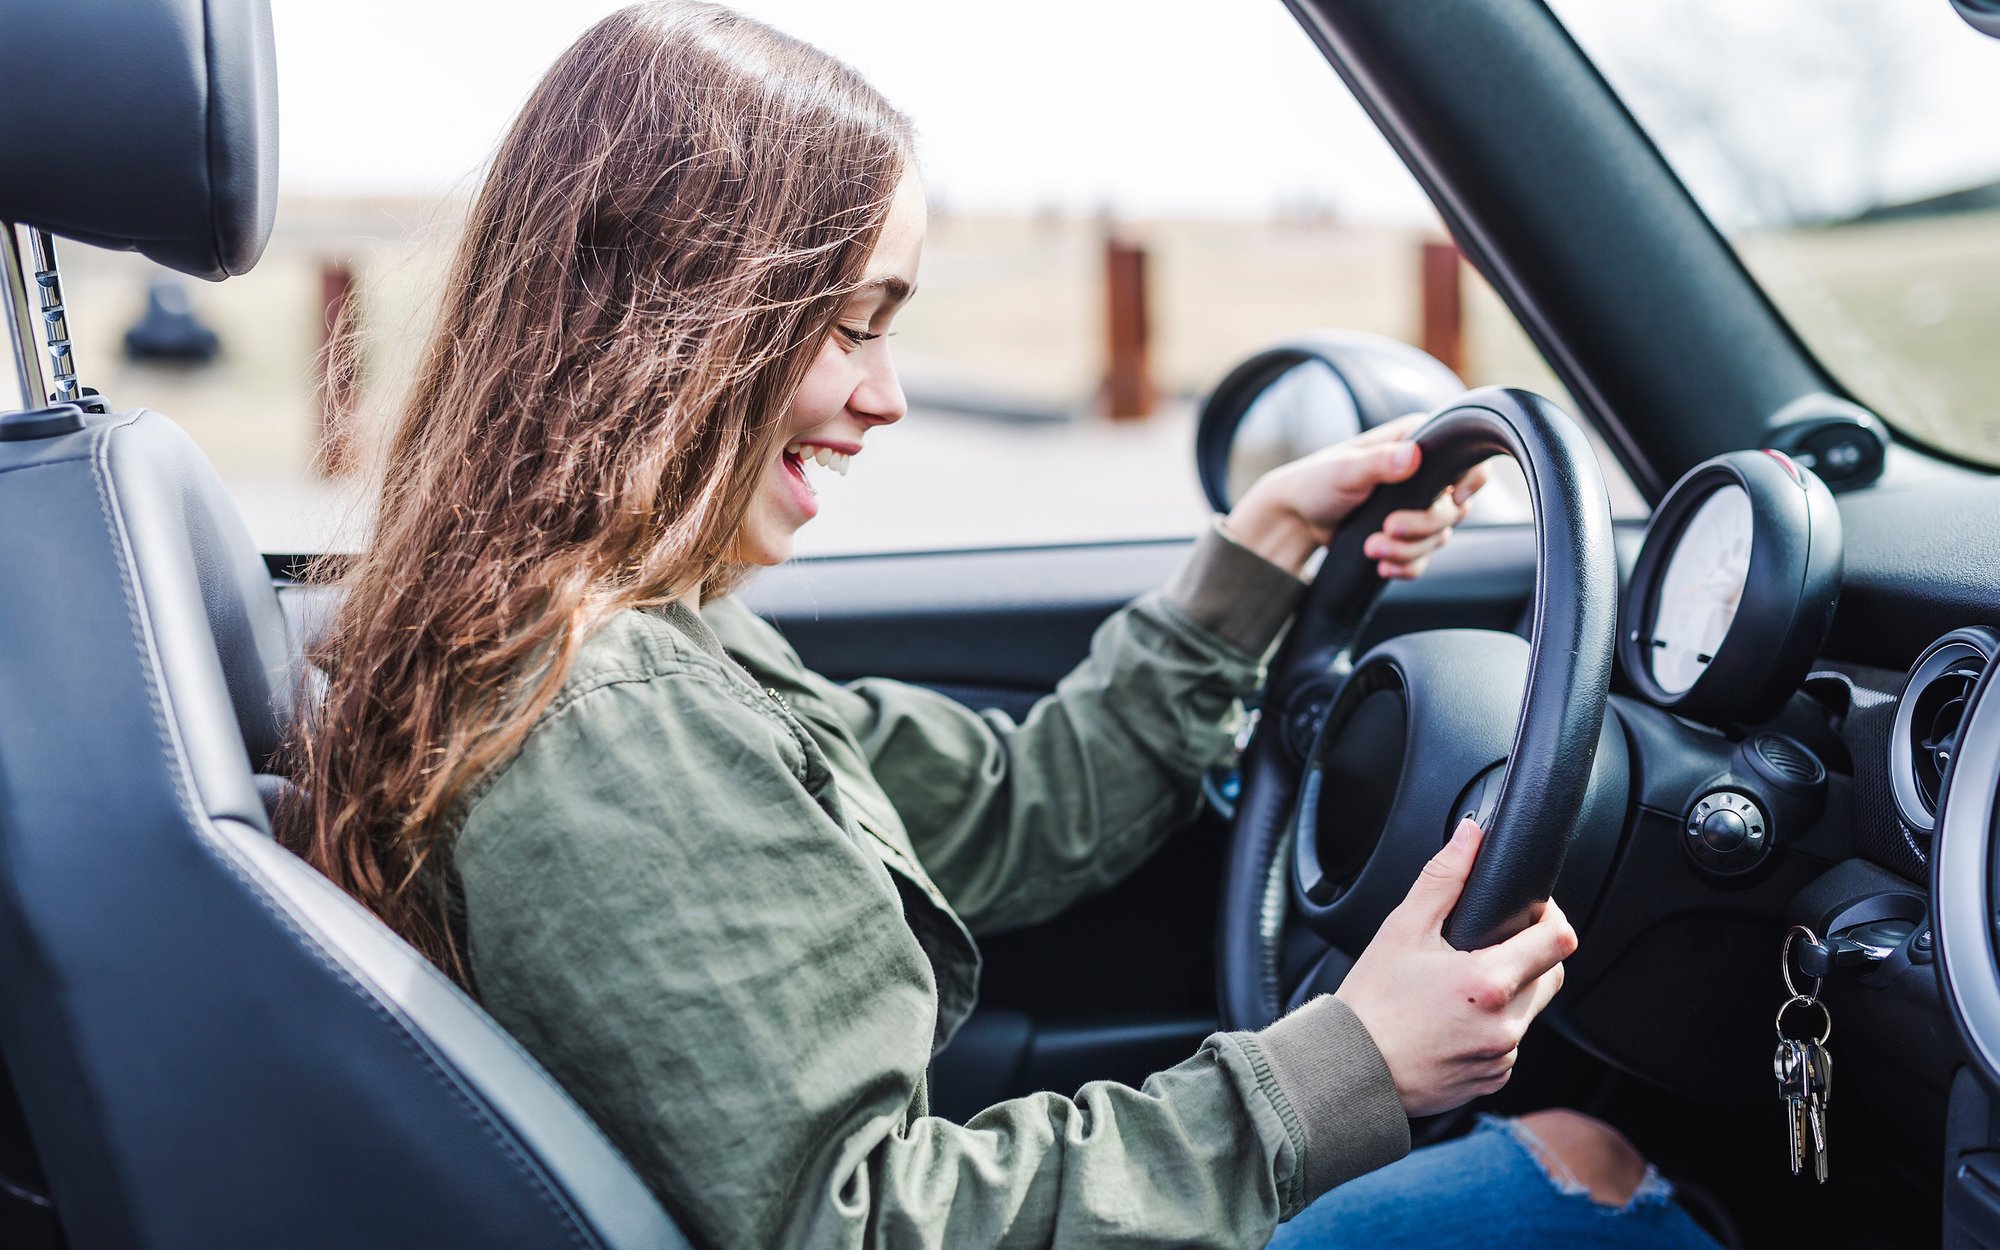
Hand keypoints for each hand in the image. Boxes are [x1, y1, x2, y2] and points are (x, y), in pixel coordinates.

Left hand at [1223, 413, 1490, 577]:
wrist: (1296, 518)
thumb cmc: (1317, 481)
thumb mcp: (1345, 469)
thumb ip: (1378, 462)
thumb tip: (1412, 456)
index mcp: (1417, 443)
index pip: (1468, 459)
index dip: (1472, 480)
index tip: (1454, 499)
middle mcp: (1426, 474)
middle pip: (1455, 508)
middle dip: (1422, 525)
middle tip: (1387, 528)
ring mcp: (1419, 507)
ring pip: (1440, 537)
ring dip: (1408, 549)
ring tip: (1372, 548)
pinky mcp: (1408, 536)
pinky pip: (1423, 558)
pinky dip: (1406, 565)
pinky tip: (1382, 566)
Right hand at [1333, 819, 1575, 1117]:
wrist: (1351, 1071)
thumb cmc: (1371, 1003)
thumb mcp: (1403, 929)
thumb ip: (1444, 878)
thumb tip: (1470, 836)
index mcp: (1489, 982)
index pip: (1559, 940)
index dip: (1551, 917)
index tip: (1531, 911)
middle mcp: (1505, 1025)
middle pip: (1551, 975)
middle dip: (1530, 954)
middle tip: (1486, 946)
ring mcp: (1501, 1057)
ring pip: (1529, 1011)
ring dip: (1510, 993)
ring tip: (1460, 987)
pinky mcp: (1493, 1079)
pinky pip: (1509, 1043)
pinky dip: (1492, 1027)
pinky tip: (1454, 1020)